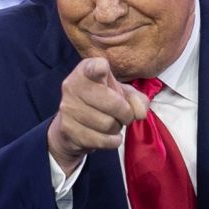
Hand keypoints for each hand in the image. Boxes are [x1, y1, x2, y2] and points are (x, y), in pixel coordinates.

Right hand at [47, 57, 148, 175]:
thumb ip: (136, 99)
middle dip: (125, 113)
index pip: (93, 68)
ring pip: (107, 124)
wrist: (73, 127)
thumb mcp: (121, 94)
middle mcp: (73, 86)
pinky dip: (112, 141)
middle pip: (111, 103)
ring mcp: (68, 108)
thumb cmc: (101, 102)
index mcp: (86, 70)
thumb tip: (140, 112)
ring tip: (113, 124)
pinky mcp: (68, 129)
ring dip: (117, 128)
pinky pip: (101, 139)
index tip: (102, 69)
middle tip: (125, 116)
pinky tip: (110, 137)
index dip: (99, 69)